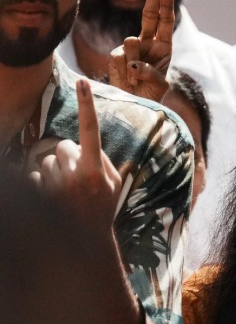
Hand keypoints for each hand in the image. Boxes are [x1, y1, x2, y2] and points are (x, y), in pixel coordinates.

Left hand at [30, 78, 123, 237]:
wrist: (85, 241)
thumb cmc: (102, 208)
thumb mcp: (112, 184)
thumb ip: (100, 160)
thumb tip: (81, 145)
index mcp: (96, 169)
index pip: (90, 130)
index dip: (86, 105)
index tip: (82, 82)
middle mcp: (74, 174)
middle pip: (63, 146)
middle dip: (69, 156)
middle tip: (78, 177)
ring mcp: (55, 184)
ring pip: (46, 160)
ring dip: (54, 171)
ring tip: (66, 191)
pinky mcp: (39, 193)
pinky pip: (33, 174)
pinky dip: (40, 183)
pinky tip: (52, 197)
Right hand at [106, 0, 173, 101]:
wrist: (133, 104)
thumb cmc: (150, 92)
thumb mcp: (159, 84)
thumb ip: (150, 72)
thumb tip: (134, 60)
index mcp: (163, 47)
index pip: (165, 21)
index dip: (165, 4)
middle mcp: (147, 43)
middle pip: (149, 15)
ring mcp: (129, 48)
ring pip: (130, 44)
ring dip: (135, 63)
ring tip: (137, 79)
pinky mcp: (116, 56)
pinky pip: (118, 58)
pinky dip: (125, 72)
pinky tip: (128, 80)